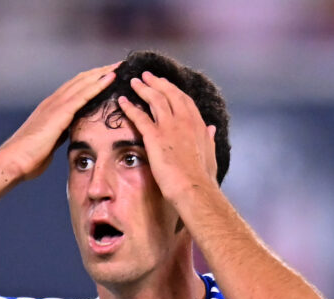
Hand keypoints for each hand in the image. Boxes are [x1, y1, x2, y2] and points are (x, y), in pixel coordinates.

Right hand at [0, 62, 119, 181]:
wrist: (14, 160)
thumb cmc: (28, 158)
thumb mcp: (49, 143)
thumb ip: (58, 135)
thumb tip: (65, 136)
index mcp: (51, 109)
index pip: (74, 89)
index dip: (91, 81)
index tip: (107, 75)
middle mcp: (53, 102)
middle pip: (80, 80)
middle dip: (99, 72)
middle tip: (118, 64)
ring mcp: (55, 105)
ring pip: (83, 82)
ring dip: (102, 72)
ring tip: (119, 65)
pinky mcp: (60, 113)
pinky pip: (83, 94)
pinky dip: (98, 84)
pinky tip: (110, 78)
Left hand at [117, 72, 218, 201]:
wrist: (193, 188)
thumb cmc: (202, 177)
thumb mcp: (211, 154)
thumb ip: (209, 139)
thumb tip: (211, 128)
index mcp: (197, 124)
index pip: (184, 100)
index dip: (173, 90)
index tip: (165, 84)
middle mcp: (184, 120)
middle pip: (169, 94)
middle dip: (157, 83)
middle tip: (146, 75)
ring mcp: (169, 127)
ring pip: (154, 100)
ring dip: (143, 89)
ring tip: (134, 82)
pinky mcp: (154, 137)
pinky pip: (139, 117)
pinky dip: (129, 107)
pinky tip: (122, 101)